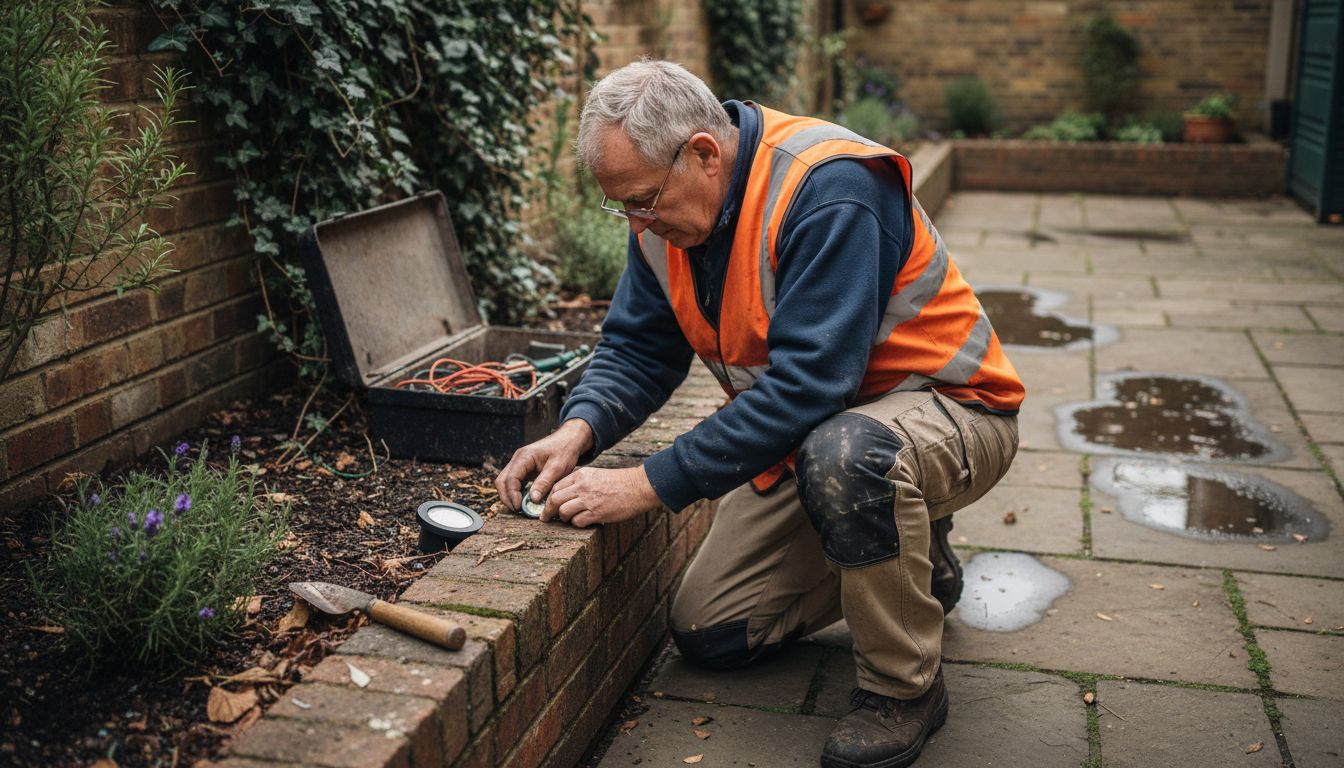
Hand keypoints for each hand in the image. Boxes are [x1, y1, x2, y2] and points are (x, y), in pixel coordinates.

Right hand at [495, 419, 593, 510]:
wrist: (569, 439)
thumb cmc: (564, 450)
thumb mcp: (557, 467)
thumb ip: (544, 482)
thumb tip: (533, 499)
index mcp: (524, 457)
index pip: (510, 479)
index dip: (512, 495)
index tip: (519, 507)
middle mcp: (517, 459)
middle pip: (502, 481)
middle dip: (507, 497)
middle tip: (517, 510)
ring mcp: (519, 463)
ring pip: (505, 482)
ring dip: (510, 495)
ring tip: (520, 508)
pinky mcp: (523, 468)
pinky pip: (514, 481)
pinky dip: (516, 492)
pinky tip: (525, 500)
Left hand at [543, 465, 660, 527]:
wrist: (638, 487)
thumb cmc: (619, 482)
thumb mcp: (596, 475)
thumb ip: (580, 483)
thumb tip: (565, 496)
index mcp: (581, 476)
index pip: (556, 487)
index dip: (548, 498)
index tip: (547, 505)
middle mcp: (582, 487)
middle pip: (555, 500)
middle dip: (548, 511)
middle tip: (547, 518)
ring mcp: (588, 500)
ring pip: (563, 511)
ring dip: (563, 518)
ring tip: (567, 520)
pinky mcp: (596, 513)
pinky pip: (577, 522)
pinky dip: (577, 524)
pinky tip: (583, 522)